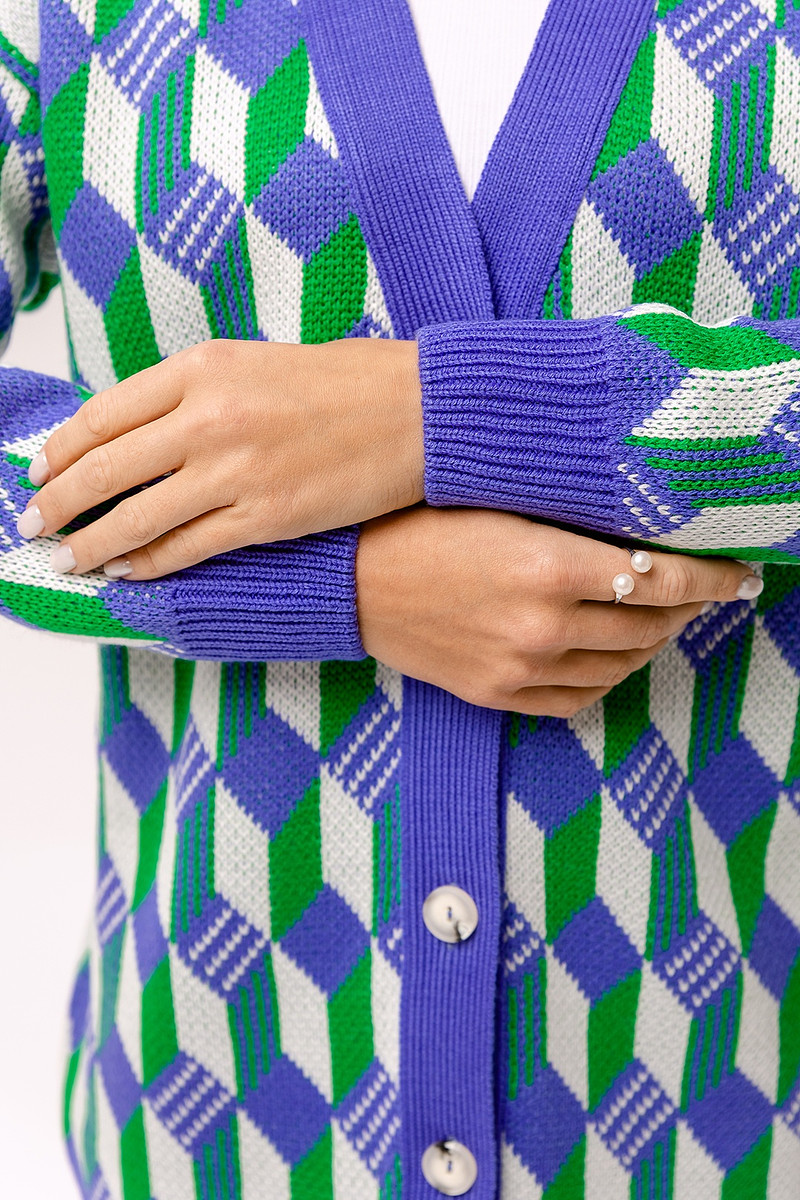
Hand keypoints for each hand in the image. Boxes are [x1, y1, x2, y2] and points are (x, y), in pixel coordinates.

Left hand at [17, 339, 423, 577]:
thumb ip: (193, 392)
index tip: (40, 470)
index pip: (102, 414)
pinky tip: (126, 571)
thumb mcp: (254, 362)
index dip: (60, 450)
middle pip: (104, 467)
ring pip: (136, 517)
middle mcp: (208, 417)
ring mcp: (234, 471)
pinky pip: (187, 548)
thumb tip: (137, 432)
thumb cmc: (345, 384)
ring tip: (66, 559)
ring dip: (91, 543)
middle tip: (33, 523)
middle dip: (57, 501)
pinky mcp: (265, 518)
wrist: (417, 412)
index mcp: (202, 367)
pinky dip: (148, 563)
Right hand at [356, 507, 760, 715]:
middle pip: (648, 624)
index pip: (661, 578)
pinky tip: (610, 655)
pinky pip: (577, 699)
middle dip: (685, 607)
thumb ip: (571, 518)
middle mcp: (542, 624)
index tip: (737, 576)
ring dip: (649, 641)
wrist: (349, 578)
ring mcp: (519, 667)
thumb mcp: (498, 500)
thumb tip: (638, 526)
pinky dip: (607, 678)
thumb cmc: (418, 523)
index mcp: (549, 565)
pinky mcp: (496, 695)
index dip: (710, 579)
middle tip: (697, 590)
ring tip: (656, 619)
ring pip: (619, 664)